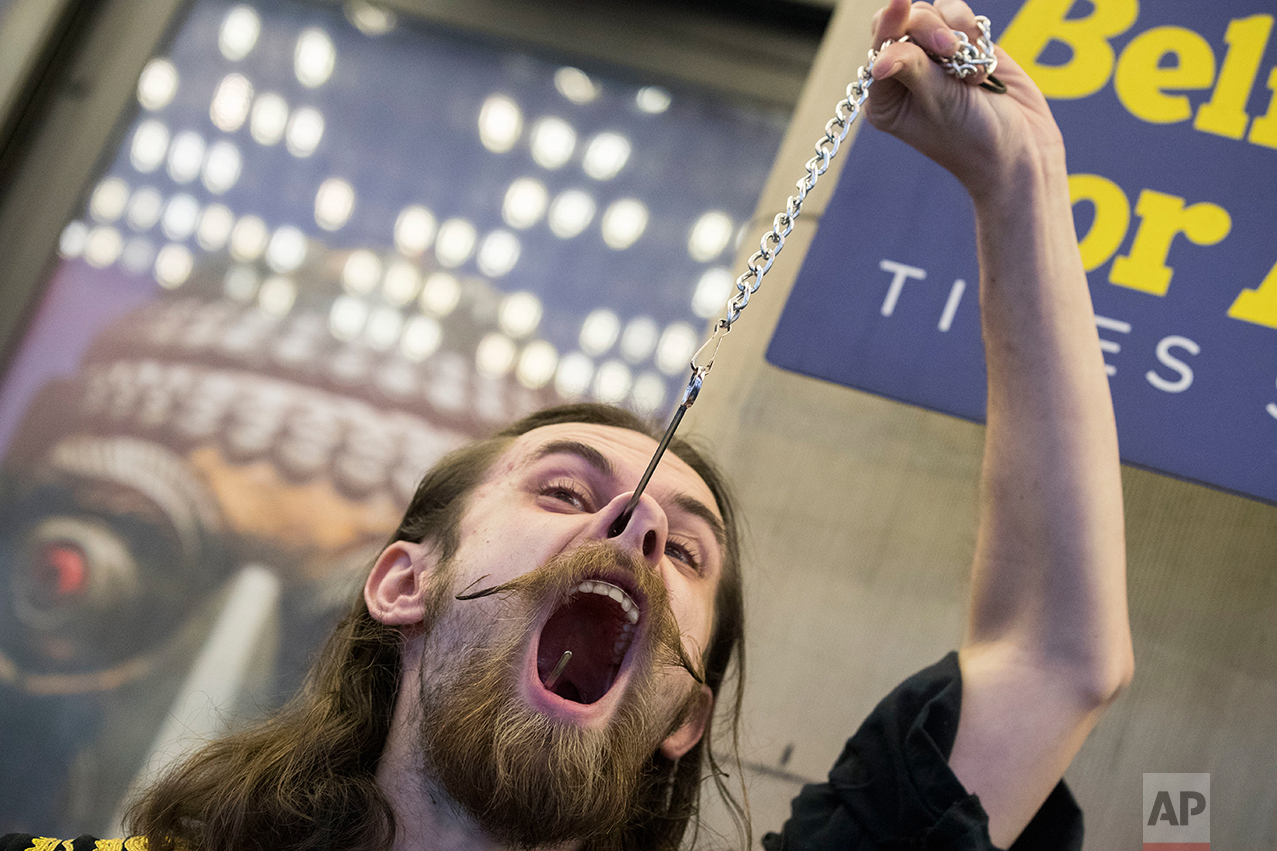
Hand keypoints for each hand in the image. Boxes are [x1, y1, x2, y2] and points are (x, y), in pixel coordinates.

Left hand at [865, 0, 1064, 198]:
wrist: (1022, 147)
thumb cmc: (973, 137)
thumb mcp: (938, 103)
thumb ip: (911, 67)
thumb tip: (877, 60)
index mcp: (885, 98)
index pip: (879, 46)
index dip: (891, 25)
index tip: (900, 3)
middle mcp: (904, 74)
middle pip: (903, 21)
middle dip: (928, 28)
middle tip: (949, 50)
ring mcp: (933, 57)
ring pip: (931, 12)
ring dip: (954, 33)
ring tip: (970, 72)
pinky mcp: (962, 44)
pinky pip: (956, 13)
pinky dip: (970, 30)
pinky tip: (983, 61)